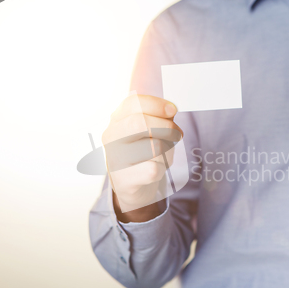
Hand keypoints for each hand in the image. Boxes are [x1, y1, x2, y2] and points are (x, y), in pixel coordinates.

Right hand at [102, 94, 181, 216]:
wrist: (129, 184)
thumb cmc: (142, 152)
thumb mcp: (147, 130)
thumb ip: (158, 117)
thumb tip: (170, 110)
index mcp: (117, 119)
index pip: (133, 103)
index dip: (156, 104)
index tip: (173, 109)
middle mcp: (111, 136)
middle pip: (141, 123)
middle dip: (166, 126)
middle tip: (177, 133)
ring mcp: (115, 158)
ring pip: (153, 147)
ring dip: (167, 151)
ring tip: (164, 154)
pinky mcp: (124, 179)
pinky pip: (154, 169)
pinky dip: (162, 169)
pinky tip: (156, 169)